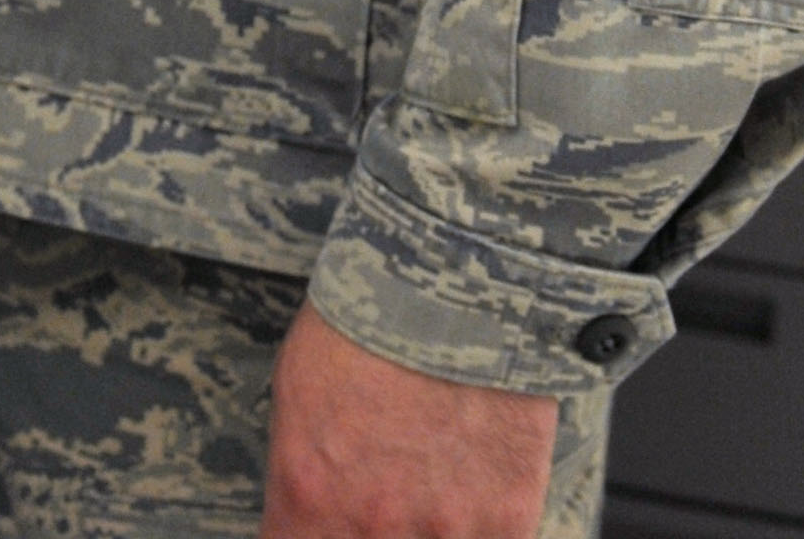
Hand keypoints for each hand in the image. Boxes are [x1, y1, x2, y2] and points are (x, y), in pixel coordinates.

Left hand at [261, 306, 555, 537]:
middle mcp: (373, 526)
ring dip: (425, 529)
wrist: (455, 289)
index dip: (309, 536)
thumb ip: (300, 473)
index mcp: (309, 495)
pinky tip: (470, 490)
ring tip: (428, 484)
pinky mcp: (507, 521)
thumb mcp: (296, 394)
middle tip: (381, 495)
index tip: (320, 523)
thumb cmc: (366, 326)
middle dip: (368, 531)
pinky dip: (477, 528)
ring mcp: (445, 531)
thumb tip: (304, 515)